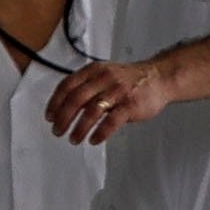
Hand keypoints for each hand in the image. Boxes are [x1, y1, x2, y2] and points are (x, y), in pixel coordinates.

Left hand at [43, 57, 172, 146]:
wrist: (159, 77)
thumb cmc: (130, 79)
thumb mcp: (105, 74)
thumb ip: (86, 86)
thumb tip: (64, 106)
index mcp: (94, 70)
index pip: (67, 85)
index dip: (55, 102)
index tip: (50, 116)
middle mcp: (104, 78)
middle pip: (76, 99)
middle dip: (63, 118)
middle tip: (58, 131)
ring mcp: (118, 91)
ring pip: (92, 111)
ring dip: (79, 128)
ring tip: (74, 139)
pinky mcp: (131, 104)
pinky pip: (111, 121)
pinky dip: (100, 133)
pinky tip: (94, 139)